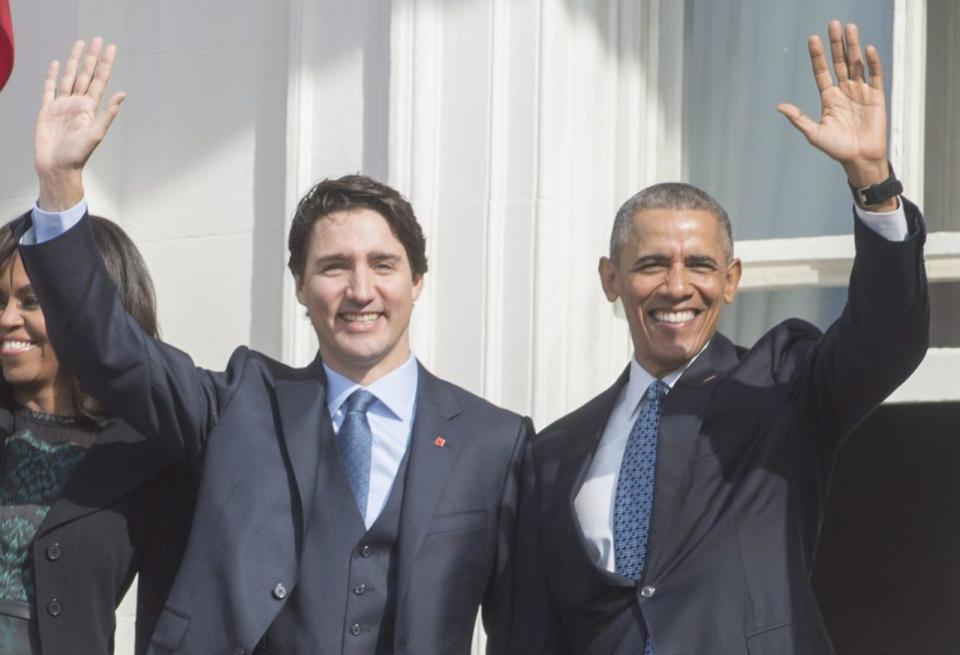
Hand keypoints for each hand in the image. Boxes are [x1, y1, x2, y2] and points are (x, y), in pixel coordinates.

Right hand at [34, 38, 123, 209]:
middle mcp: (77, 104)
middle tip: (98, 40)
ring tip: (80, 44)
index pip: (100, 80)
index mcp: (90, 108)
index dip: (105, 64)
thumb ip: (108, 114)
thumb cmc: (78, 155)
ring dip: (73, 61)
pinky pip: (49, 89)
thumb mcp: (96, 133)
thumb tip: (123, 94)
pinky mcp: (47, 110)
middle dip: (92, 57)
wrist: (57, 167)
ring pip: (68, 77)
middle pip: (85, 74)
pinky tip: (55, 64)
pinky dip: (51, 76)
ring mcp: (62, 105)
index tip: (112, 48)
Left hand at [777, 21, 891, 192]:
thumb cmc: (836, 148)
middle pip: (838, 62)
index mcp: (828, 98)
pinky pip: (874, 75)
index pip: (821, 71)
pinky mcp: (876, 96)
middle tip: (833, 23)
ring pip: (856, 63)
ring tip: (849, 28)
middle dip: (836, 43)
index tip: (812, 39)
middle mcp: (844, 91)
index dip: (817, 55)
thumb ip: (798, 119)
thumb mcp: (814, 133)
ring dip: (853, 46)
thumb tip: (779, 106)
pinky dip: (871, 63)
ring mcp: (860, 92)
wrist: (859, 158)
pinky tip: (867, 50)